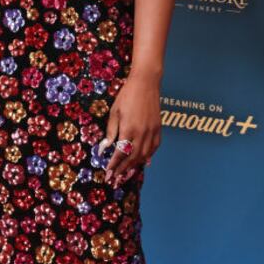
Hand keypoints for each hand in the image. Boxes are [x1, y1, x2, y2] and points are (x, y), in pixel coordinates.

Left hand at [99, 73, 161, 187]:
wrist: (146, 83)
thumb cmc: (127, 95)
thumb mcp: (114, 112)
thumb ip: (111, 131)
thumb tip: (105, 148)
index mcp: (129, 129)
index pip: (120, 153)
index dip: (114, 165)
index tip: (108, 173)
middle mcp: (142, 134)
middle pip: (132, 158)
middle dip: (123, 171)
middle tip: (115, 180)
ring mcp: (152, 132)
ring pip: (144, 156)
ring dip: (135, 167)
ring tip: (126, 175)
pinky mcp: (158, 129)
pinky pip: (154, 148)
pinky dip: (148, 157)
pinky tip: (143, 163)